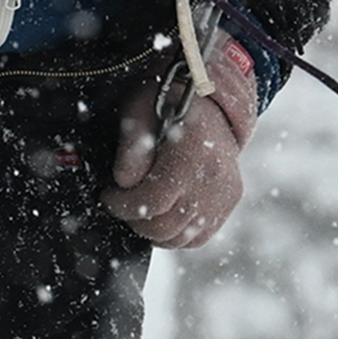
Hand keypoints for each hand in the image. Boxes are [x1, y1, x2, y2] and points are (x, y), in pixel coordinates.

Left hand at [106, 38, 258, 250]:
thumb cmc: (167, 103)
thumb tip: (124, 181)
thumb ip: (131, 146)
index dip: (122, 205)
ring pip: (180, 238)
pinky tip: (160, 214)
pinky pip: (197, 238)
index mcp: (191, 153)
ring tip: (139, 207)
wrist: (209, 100)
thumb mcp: (140, 109)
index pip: (152, 201)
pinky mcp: (229, 201)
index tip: (107, 196)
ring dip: (151, 230)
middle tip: (120, 203)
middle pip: (164, 226)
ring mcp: (225, 192)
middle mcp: (214, 177)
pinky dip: (174, 234)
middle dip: (133, 219)